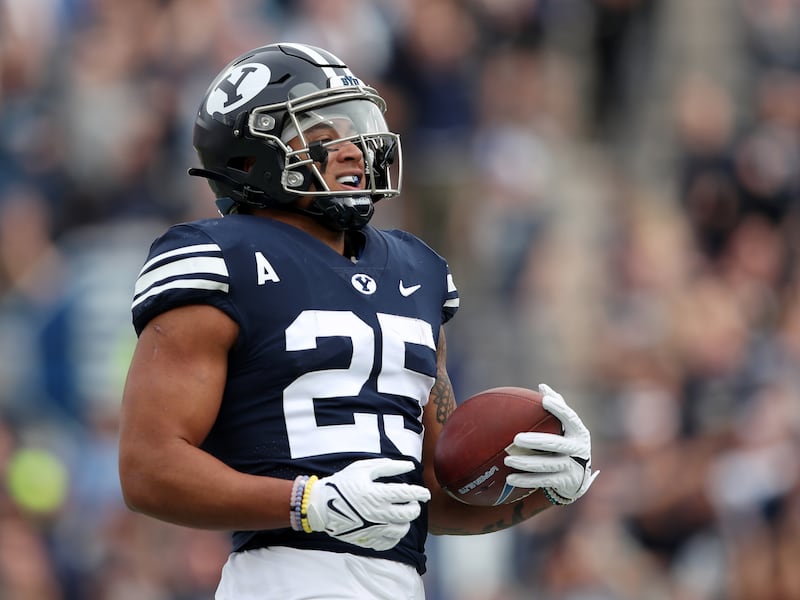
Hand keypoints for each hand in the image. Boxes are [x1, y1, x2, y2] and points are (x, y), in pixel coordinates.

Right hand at [305, 458, 430, 550]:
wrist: (320, 506)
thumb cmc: (342, 484)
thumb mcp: (363, 469)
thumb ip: (388, 466)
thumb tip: (409, 466)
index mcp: (378, 494)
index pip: (408, 494)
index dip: (420, 493)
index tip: (424, 493)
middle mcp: (379, 513)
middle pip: (409, 514)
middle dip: (415, 507)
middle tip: (412, 503)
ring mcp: (374, 529)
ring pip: (402, 529)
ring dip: (406, 521)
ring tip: (401, 514)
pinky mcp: (368, 539)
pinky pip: (389, 542)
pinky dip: (395, 535)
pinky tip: (392, 527)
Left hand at [504, 384, 598, 504]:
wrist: (580, 477)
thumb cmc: (568, 442)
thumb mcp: (568, 427)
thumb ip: (558, 406)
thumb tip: (541, 386)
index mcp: (579, 432)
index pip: (570, 418)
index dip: (559, 409)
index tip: (544, 401)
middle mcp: (577, 449)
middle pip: (555, 445)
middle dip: (536, 442)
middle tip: (516, 438)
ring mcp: (572, 467)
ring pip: (546, 465)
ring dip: (526, 463)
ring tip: (507, 460)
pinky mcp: (564, 482)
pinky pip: (542, 480)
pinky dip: (526, 480)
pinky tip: (510, 478)